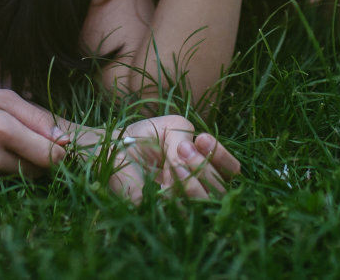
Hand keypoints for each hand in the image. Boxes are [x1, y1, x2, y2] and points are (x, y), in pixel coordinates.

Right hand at [0, 88, 66, 175]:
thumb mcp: (4, 98)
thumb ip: (37, 117)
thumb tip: (64, 140)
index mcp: (2, 129)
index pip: (50, 155)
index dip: (58, 149)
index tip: (54, 140)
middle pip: (40, 170)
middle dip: (42, 157)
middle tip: (29, 139)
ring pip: (25, 177)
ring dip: (26, 164)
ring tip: (8, 144)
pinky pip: (7, 181)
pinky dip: (9, 170)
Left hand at [103, 115, 240, 202]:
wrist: (108, 147)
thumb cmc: (143, 136)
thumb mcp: (172, 128)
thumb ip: (190, 141)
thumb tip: (191, 163)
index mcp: (203, 169)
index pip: (230, 171)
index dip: (222, 156)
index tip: (202, 139)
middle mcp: (196, 189)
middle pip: (220, 187)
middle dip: (205, 164)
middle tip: (184, 147)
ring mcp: (179, 204)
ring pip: (206, 200)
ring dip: (196, 177)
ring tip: (178, 158)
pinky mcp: (159, 212)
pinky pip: (181, 208)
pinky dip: (180, 190)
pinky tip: (170, 176)